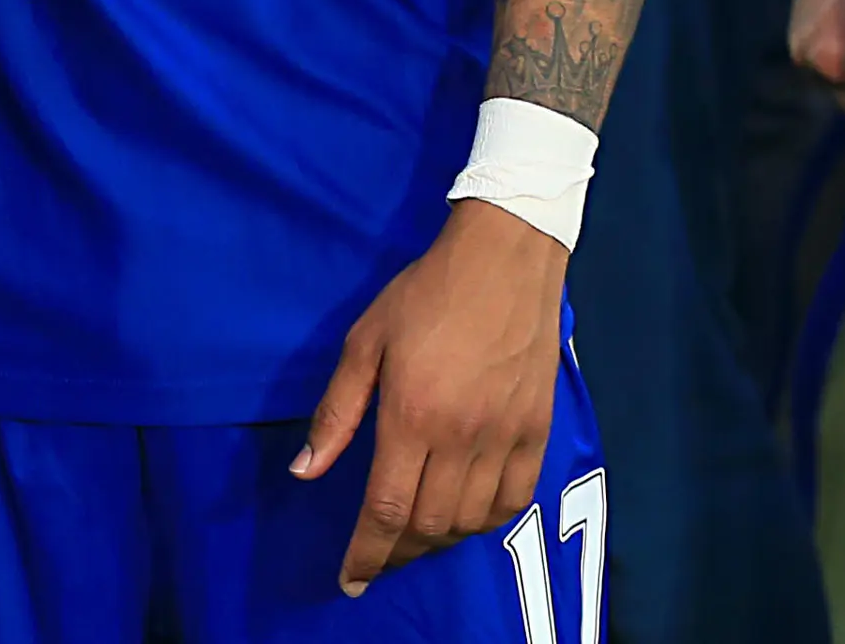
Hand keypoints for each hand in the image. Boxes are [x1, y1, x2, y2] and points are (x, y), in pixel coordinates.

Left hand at [296, 200, 568, 592]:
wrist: (504, 262)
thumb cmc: (423, 295)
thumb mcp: (363, 343)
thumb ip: (336, 414)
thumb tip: (306, 472)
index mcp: (412, 417)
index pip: (386, 509)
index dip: (366, 553)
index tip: (349, 581)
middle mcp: (462, 438)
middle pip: (429, 525)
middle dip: (398, 553)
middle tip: (377, 558)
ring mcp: (506, 438)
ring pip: (471, 520)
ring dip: (439, 540)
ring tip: (414, 539)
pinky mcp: (538, 432)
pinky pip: (514, 500)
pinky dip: (486, 520)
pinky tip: (465, 517)